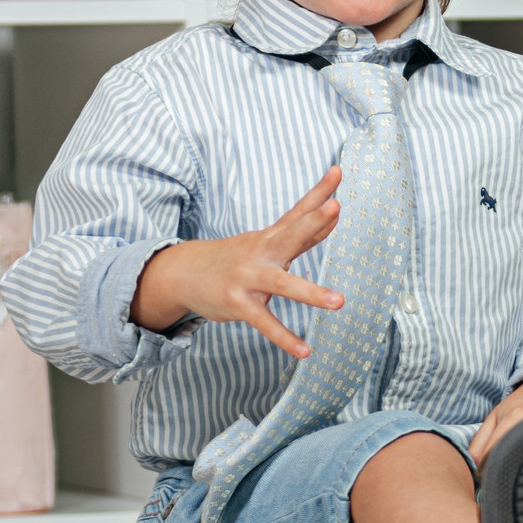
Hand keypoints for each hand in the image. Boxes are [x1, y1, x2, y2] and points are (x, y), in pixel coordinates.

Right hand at [132, 166, 344, 359]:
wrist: (183, 274)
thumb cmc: (237, 258)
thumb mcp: (269, 242)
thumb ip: (304, 231)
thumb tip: (334, 209)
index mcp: (272, 237)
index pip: (299, 211)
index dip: (319, 192)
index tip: (339, 171)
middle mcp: (262, 253)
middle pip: (290, 233)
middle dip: (313, 220)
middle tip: (336, 206)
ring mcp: (249, 278)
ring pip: (282, 284)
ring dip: (311, 292)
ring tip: (340, 301)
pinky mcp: (238, 303)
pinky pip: (265, 323)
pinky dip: (285, 338)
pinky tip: (305, 351)